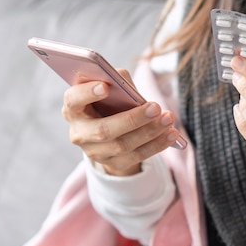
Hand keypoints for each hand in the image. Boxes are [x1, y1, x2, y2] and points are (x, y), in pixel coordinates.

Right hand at [61, 70, 179, 175]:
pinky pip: (136, 156)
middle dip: (132, 119)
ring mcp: (94, 152)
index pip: (73, 100)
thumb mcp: (110, 86)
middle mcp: (79, 132)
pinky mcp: (112, 164)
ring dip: (150, 132)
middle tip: (155, 107)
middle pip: (103, 130)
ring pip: (122, 146)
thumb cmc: (110, 100)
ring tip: (169, 118)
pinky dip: (157, 144)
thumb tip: (129, 87)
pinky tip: (172, 134)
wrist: (109, 128)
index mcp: (73, 108)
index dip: (87, 93)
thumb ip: (117, 81)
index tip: (106, 86)